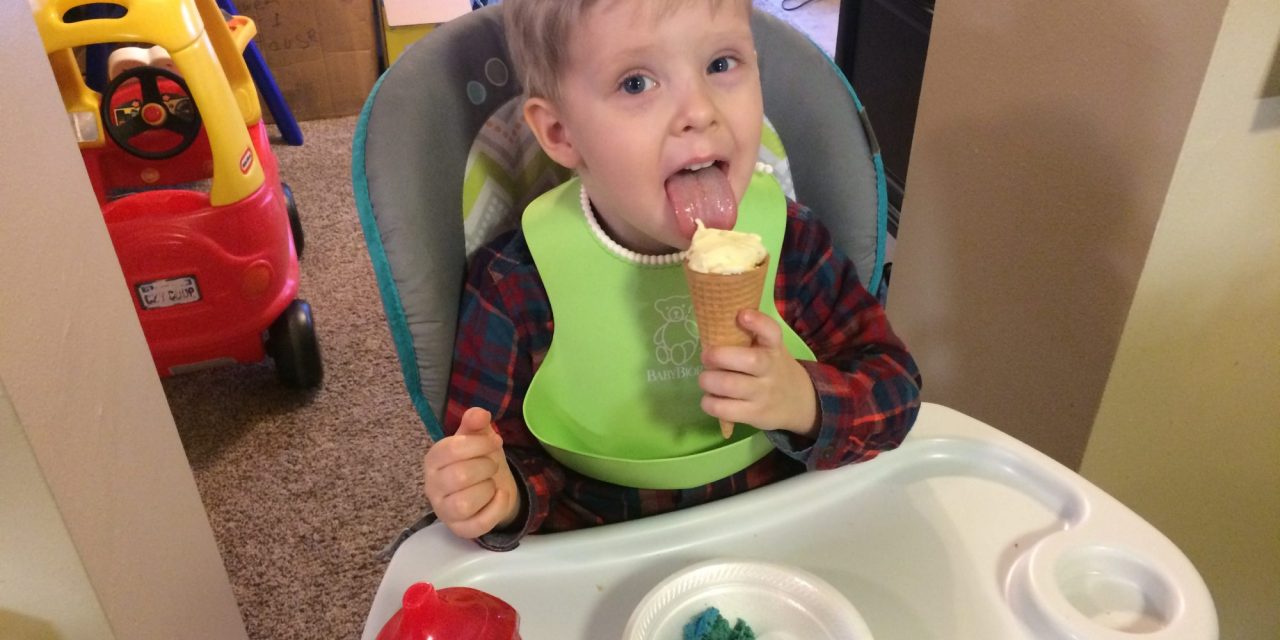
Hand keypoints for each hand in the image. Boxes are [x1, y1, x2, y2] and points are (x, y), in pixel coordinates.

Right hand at [422, 407, 519, 538]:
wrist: (491, 489)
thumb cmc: (478, 460)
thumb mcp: (477, 438)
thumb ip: (475, 423)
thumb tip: (479, 413)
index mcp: (433, 460)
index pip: (451, 450)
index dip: (479, 444)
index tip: (494, 442)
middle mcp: (433, 486)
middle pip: (459, 477)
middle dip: (485, 467)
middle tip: (492, 464)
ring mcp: (444, 511)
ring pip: (464, 504)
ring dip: (487, 489)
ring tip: (491, 482)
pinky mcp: (460, 529)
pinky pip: (478, 525)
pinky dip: (496, 508)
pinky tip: (500, 495)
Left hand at [698, 309, 819, 437]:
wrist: (799, 402)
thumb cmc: (772, 369)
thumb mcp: (770, 349)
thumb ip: (750, 338)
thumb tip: (711, 325)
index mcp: (773, 348)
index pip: (772, 332)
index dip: (758, 323)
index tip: (742, 315)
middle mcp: (771, 369)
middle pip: (748, 360)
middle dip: (718, 356)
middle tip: (706, 357)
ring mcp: (763, 394)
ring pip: (730, 385)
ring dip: (708, 381)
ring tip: (705, 379)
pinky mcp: (755, 414)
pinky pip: (725, 410)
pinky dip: (710, 403)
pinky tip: (709, 399)